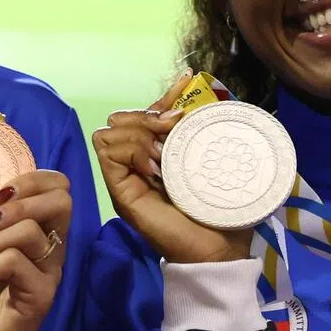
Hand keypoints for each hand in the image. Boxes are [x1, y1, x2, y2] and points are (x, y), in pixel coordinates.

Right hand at [92, 73, 253, 263]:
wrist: (217, 249)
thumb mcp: (214, 162)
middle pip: (120, 117)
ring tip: (164, 156)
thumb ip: (204, 135)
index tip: (187, 81)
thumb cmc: (222, 210)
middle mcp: (137, 163)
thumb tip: (204, 97)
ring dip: (139, 135)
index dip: (164, 97)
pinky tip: (155, 166)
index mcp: (161, 154)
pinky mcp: (120, 190)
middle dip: (147, 115)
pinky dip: (131, 150)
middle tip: (173, 131)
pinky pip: (108, 151)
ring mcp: (126, 177)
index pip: (147, 113)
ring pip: (110, 130)